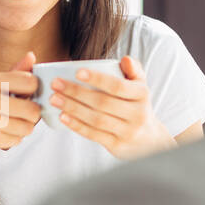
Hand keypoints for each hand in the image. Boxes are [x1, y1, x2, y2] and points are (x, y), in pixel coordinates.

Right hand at [0, 52, 42, 161]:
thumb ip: (11, 73)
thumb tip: (32, 55)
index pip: (31, 82)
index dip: (33, 92)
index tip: (25, 97)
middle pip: (33, 110)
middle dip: (29, 117)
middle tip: (16, 116)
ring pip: (27, 128)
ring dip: (20, 130)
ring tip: (4, 126)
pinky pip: (16, 140)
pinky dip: (10, 140)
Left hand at [48, 55, 174, 159]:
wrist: (149, 140)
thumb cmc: (137, 106)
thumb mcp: (140, 86)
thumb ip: (134, 70)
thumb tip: (125, 59)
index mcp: (142, 95)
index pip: (117, 86)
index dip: (97, 79)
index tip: (77, 72)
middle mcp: (137, 114)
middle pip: (102, 102)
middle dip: (76, 92)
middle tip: (56, 84)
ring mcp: (127, 132)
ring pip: (96, 119)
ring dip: (72, 108)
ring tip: (54, 99)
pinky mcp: (116, 146)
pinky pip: (93, 134)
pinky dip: (76, 125)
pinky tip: (62, 117)